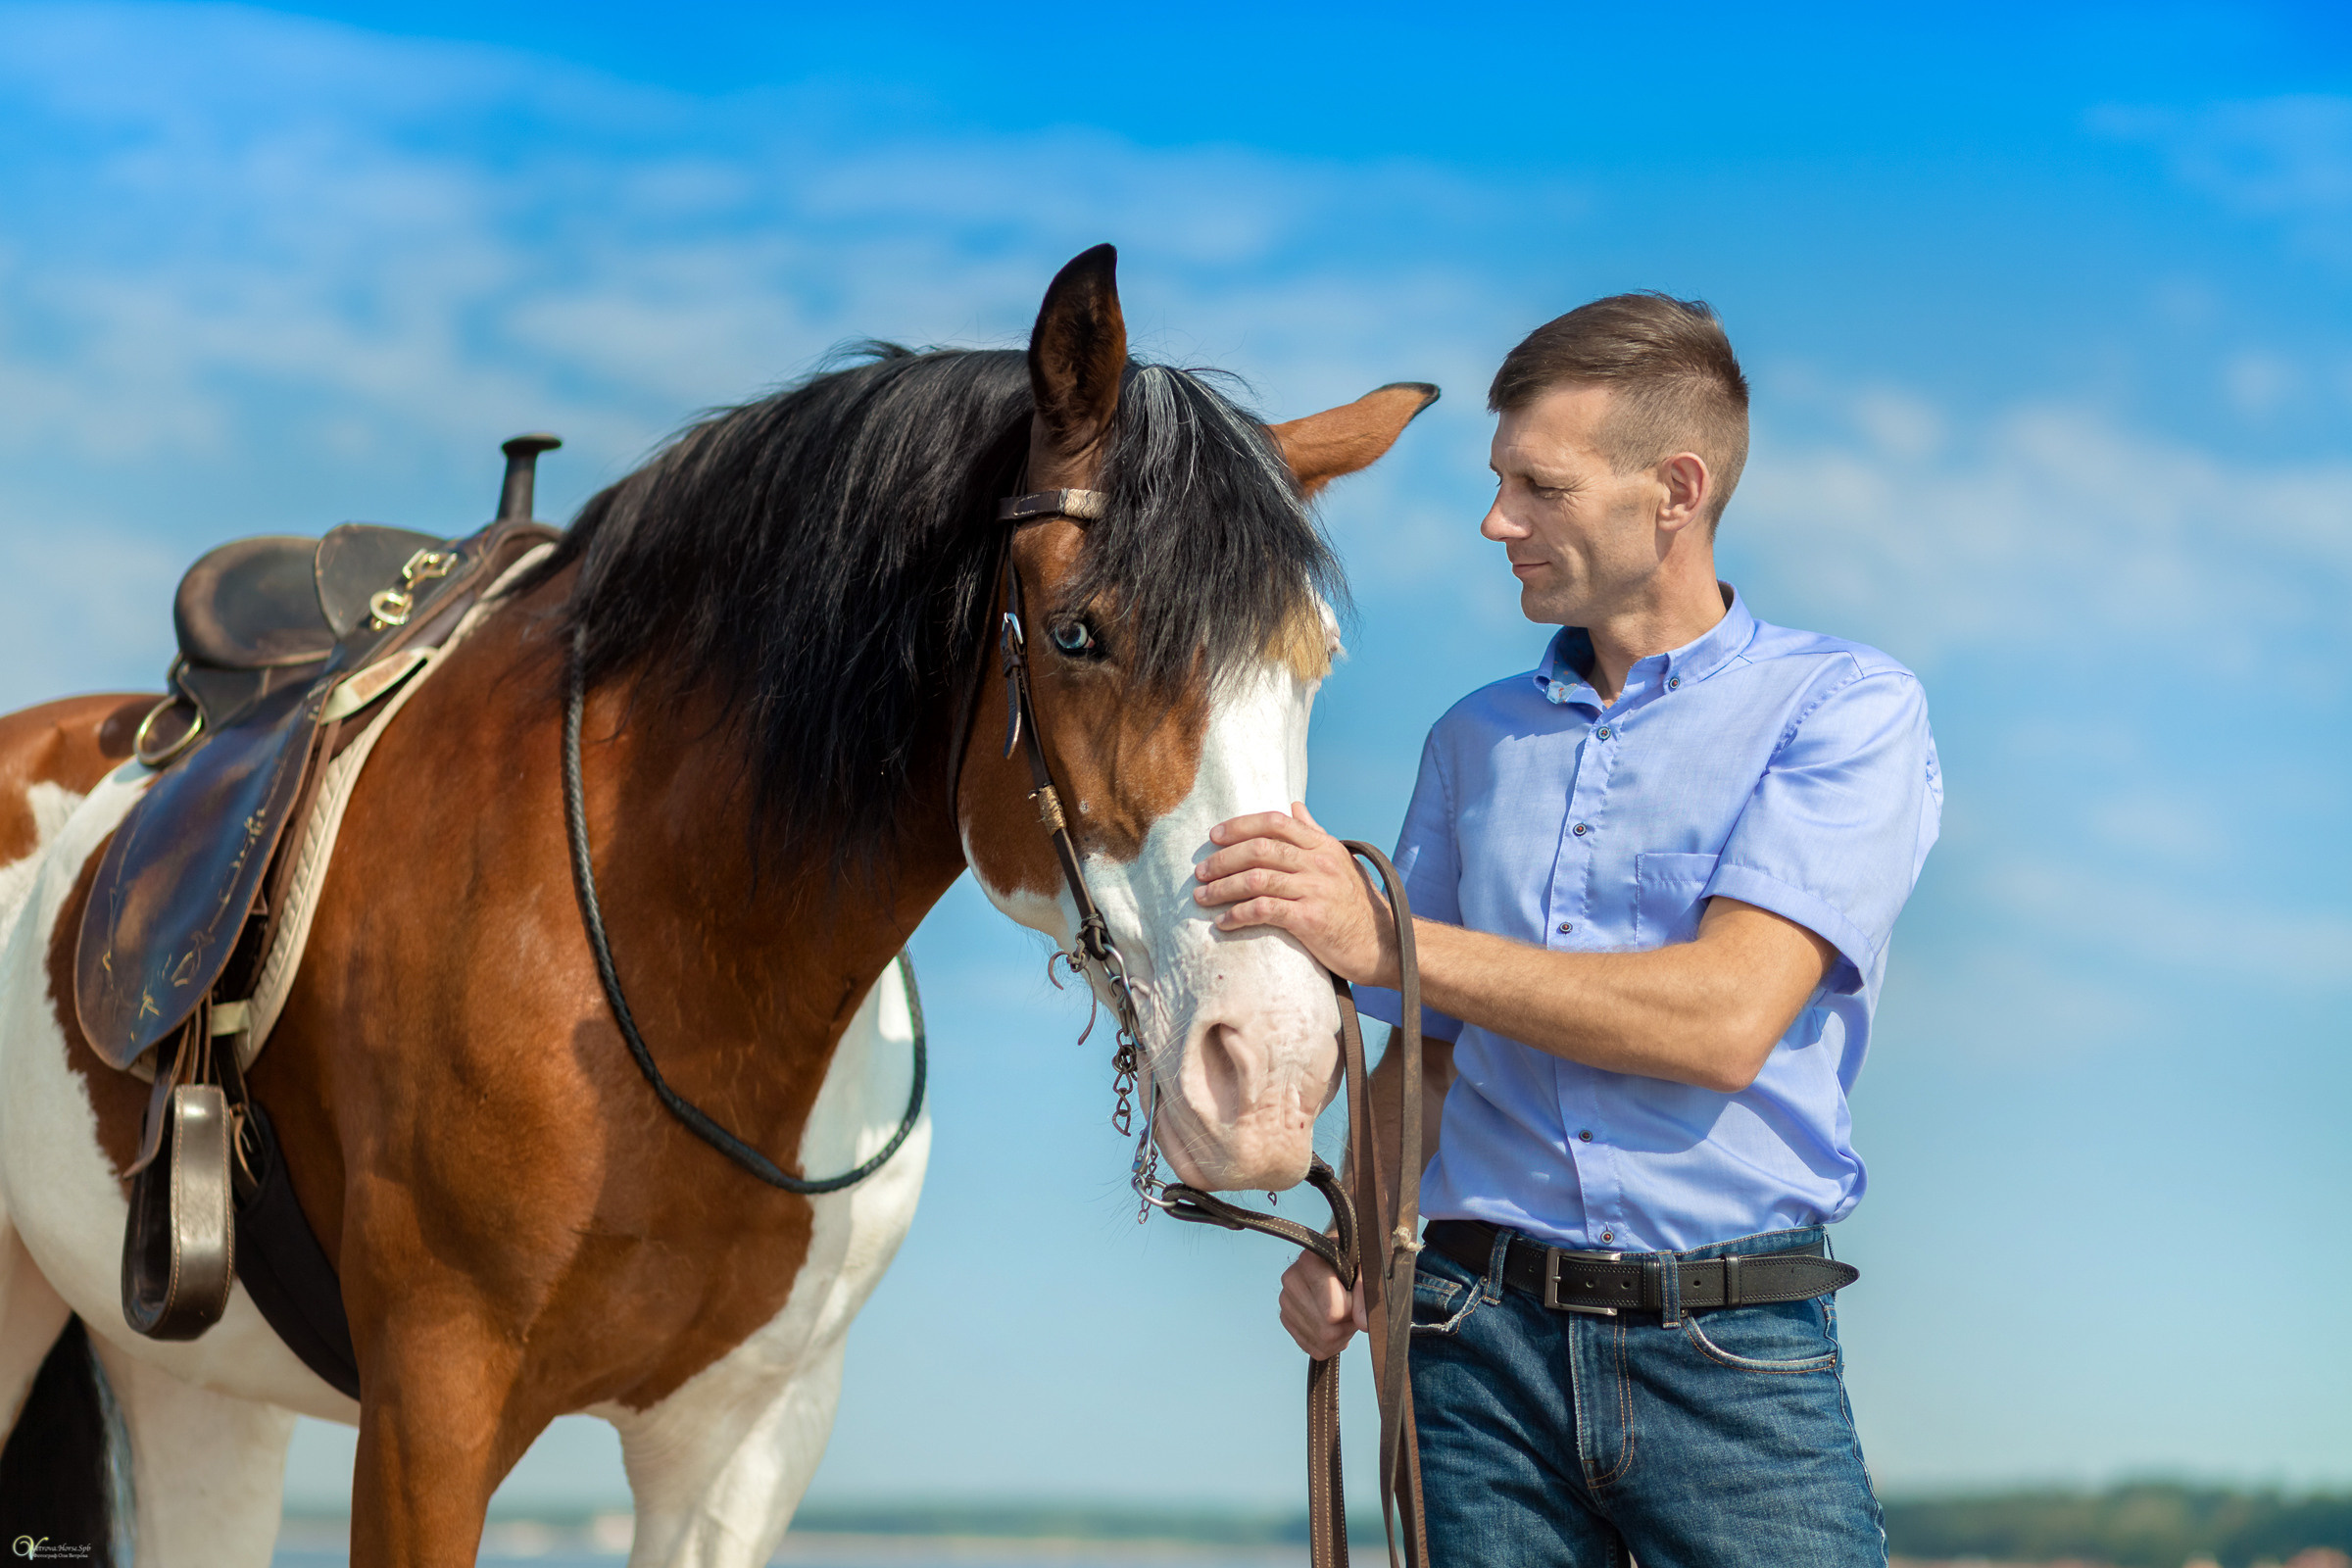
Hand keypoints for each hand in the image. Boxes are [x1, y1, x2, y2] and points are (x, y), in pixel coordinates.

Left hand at [1195, 802, 1395, 985]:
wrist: (1385, 945)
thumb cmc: (1357, 906)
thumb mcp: (1340, 862)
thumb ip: (1315, 833)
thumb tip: (1295, 805)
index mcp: (1323, 846)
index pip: (1275, 823)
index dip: (1240, 826)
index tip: (1214, 836)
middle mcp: (1319, 863)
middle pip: (1260, 848)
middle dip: (1223, 859)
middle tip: (1200, 872)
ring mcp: (1316, 890)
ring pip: (1256, 879)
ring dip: (1222, 888)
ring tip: (1202, 897)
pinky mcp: (1311, 919)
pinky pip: (1265, 910)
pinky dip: (1238, 915)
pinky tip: (1223, 922)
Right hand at [1278, 1246, 1367, 1359]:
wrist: (1337, 1262)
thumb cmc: (1354, 1261)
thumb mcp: (1366, 1266)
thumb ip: (1366, 1291)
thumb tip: (1363, 1323)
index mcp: (1309, 1261)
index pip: (1332, 1311)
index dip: (1352, 1308)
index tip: (1355, 1293)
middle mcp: (1291, 1280)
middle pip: (1326, 1331)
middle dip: (1347, 1324)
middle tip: (1352, 1306)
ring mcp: (1286, 1300)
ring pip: (1321, 1342)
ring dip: (1340, 1334)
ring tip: (1344, 1312)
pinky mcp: (1285, 1317)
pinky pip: (1313, 1348)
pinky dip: (1330, 1342)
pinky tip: (1334, 1322)